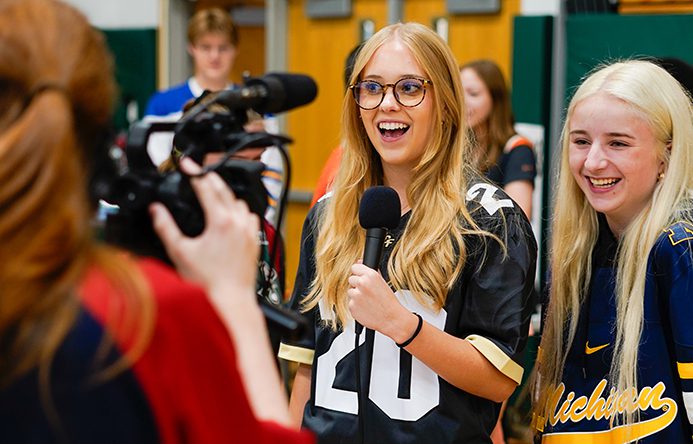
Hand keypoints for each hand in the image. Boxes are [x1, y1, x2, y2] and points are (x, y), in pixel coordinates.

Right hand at [150, 157, 259, 297]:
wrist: (231, 299)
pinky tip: (232, 215)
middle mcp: (238, 222)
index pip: (205, 186)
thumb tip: (156, 210)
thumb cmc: (208, 281)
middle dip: (210, 178)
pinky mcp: (255, 240)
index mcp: (220, 221)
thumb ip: (166, 227)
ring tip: (213, 194)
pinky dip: (240, 211)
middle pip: (224, 189)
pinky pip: (250, 216)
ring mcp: (249, 230)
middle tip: (198, 173)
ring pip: (239, 201)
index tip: (186, 164)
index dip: (194, 172)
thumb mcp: (180, 252)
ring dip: (226, 194)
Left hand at [347, 263, 411, 338]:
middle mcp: (362, 283)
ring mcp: (356, 295)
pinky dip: (356, 306)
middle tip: (367, 293)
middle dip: (357, 285)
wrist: (392, 318)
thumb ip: (369, 271)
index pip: (354, 267)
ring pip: (350, 292)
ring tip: (368, 301)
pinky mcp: (352, 306)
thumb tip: (359, 262)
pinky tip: (366, 308)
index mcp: (370, 275)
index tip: (361, 278)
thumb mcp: (382, 282)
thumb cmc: (389, 301)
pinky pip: (350, 303)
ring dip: (356, 296)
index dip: (358, 273)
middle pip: (351, 279)